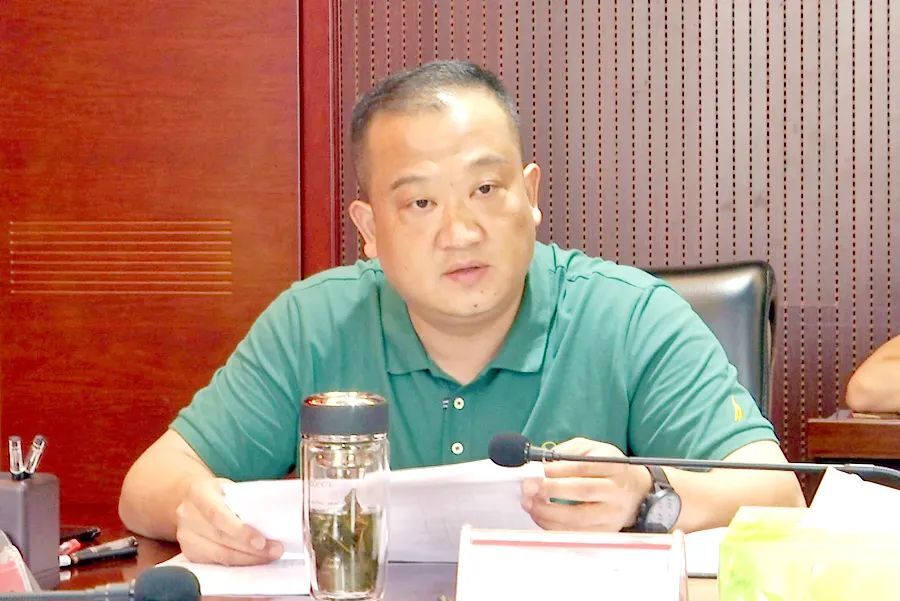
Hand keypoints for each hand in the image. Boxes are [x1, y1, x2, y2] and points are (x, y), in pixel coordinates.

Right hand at [175, 477, 282, 564]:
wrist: (189, 498)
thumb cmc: (218, 492)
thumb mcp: (229, 487)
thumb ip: (244, 500)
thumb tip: (271, 519)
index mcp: (198, 492)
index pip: (218, 515)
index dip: (240, 531)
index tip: (261, 542)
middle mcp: (187, 514)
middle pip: (221, 538)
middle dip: (251, 549)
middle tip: (275, 551)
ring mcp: (185, 535)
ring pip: (218, 554)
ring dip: (247, 559)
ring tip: (268, 557)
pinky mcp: (189, 551)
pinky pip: (214, 562)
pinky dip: (236, 563)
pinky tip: (252, 561)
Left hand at [519, 437, 652, 531]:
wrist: (635, 491)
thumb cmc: (606, 468)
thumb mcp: (592, 450)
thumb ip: (568, 451)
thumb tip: (541, 462)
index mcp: (614, 466)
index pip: (584, 467)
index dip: (558, 469)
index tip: (536, 470)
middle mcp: (616, 491)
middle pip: (583, 491)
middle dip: (551, 490)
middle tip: (528, 487)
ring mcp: (613, 514)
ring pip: (579, 517)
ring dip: (548, 512)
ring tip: (530, 504)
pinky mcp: (606, 531)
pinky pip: (577, 533)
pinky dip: (554, 527)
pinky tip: (540, 517)